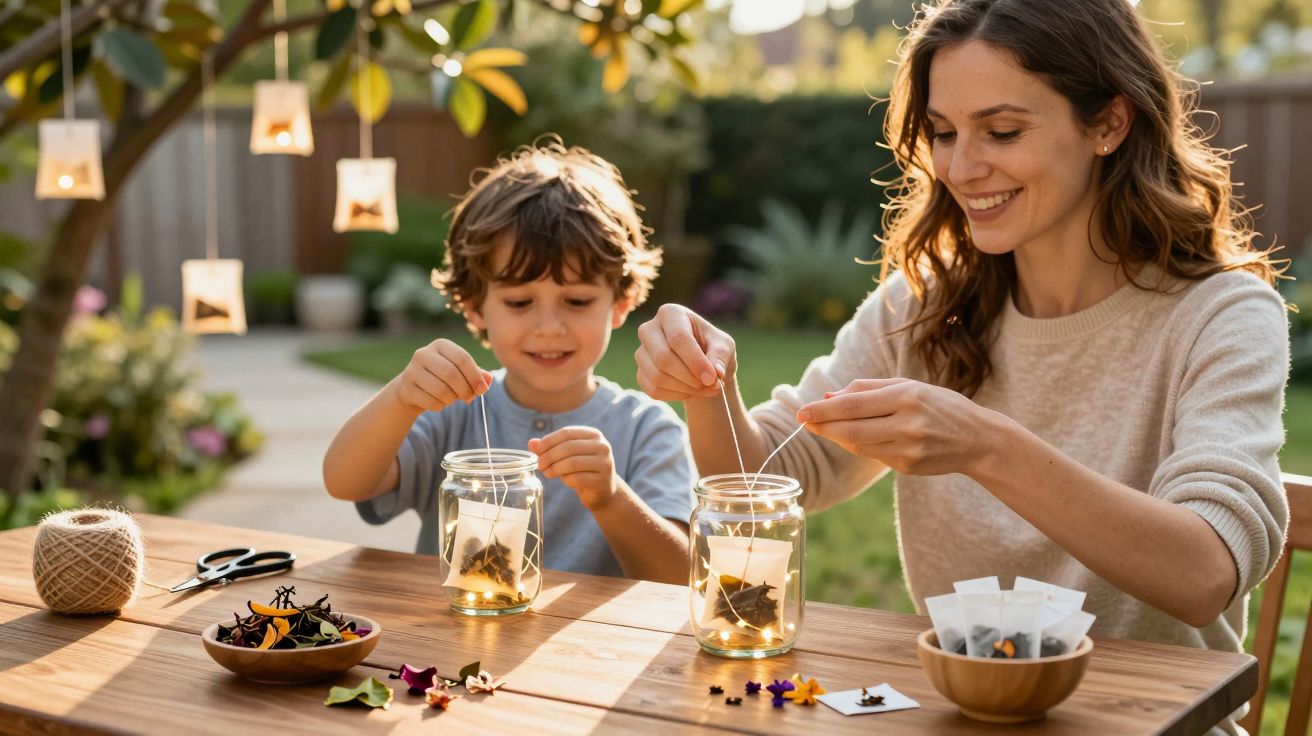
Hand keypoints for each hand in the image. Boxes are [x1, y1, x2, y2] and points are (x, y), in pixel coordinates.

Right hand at [391, 339, 492, 414]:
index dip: (475, 376)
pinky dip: (440, 406)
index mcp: (441, 345)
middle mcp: (423, 353)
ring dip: (452, 399)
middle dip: (465, 389)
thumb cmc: (443, 379)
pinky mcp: (405, 388)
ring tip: (452, 399)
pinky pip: (430, 402)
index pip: (462, 358)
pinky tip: (439, 403)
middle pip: (451, 373)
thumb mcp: (461, 373)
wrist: (412, 389)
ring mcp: (411, 370)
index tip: (483, 389)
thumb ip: (477, 374)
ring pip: (440, 390)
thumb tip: (488, 379)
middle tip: (470, 398)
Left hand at [528, 427, 619, 510]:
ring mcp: (605, 464)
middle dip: (549, 456)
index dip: (549, 441)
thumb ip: (551, 447)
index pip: (567, 432)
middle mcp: (602, 446)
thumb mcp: (567, 455)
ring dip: (555, 469)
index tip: (538, 451)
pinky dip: (566, 480)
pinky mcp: (602, 481)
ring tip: (548, 473)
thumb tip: (532, 443)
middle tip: (540, 465)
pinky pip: (577, 479)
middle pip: (568, 447)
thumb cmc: (582, 469)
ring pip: (572, 463)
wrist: (603, 490)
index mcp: (594, 435)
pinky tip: (564, 480)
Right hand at [635, 303, 736, 401]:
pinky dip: (676, 396)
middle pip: (663, 358)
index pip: (678, 338)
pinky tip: (690, 391)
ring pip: (657, 376)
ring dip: (685, 389)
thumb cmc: (713, 347)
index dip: (696, 361)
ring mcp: (641, 352)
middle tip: (710, 384)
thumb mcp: (724, 346)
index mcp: (670, 313)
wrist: (702, 364)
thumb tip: (716, 373)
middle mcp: (649, 329)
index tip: (713, 378)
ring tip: (704, 388)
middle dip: (690, 377)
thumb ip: (721, 356)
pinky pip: (654, 390)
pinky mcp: (640, 373)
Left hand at [795, 378, 1001, 475]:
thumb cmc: (940, 405)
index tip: (802, 411)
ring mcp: (909, 449)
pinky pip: (873, 456)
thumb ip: (868, 389)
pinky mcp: (908, 467)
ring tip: (825, 427)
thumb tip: (829, 397)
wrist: (978, 439)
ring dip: (838, 437)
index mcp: (907, 397)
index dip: (823, 410)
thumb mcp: (909, 386)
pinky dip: (859, 446)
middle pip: (851, 429)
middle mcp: (907, 424)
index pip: (853, 405)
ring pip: (859, 446)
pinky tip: (854, 437)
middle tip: (804, 421)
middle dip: (823, 426)